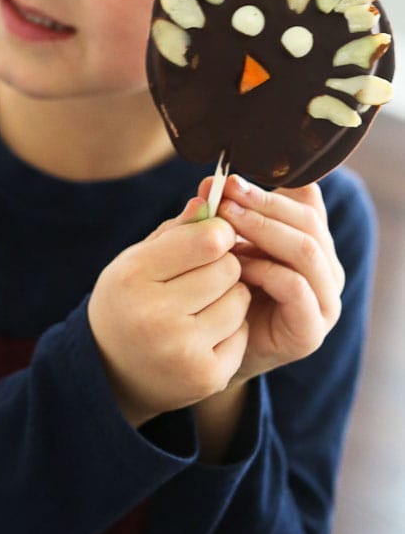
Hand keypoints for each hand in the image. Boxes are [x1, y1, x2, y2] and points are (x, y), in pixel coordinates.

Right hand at [88, 197, 250, 425]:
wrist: (110, 372)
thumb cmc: (127, 303)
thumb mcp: (135, 261)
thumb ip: (174, 232)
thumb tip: (210, 199)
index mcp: (133, 277)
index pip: (207, 240)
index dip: (218, 233)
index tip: (213, 238)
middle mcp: (156, 315)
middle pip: (228, 268)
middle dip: (223, 265)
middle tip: (203, 275)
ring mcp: (183, 351)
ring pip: (240, 300)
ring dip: (230, 296)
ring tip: (203, 305)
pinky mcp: (207, 376)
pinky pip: (242, 333)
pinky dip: (230, 329)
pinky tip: (204, 333)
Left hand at [201, 175, 344, 381]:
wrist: (209, 352)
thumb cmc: (215, 292)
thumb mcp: (216, 247)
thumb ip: (219, 217)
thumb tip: (210, 182)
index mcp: (311, 243)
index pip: (305, 202)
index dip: (268, 189)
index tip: (228, 182)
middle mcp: (325, 270)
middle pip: (308, 222)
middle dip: (262, 206)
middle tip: (224, 199)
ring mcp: (324, 302)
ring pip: (307, 251)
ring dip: (263, 232)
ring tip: (225, 225)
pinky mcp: (311, 330)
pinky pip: (296, 288)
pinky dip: (266, 270)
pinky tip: (235, 267)